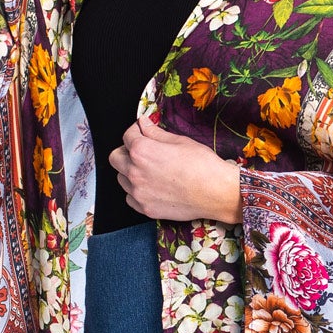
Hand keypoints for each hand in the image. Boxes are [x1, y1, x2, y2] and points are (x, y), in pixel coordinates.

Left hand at [108, 114, 242, 223]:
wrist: (217, 193)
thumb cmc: (202, 165)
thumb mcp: (179, 141)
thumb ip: (155, 132)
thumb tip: (143, 123)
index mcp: (142, 151)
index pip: (127, 135)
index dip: (136, 130)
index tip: (143, 131)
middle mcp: (135, 172)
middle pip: (116, 158)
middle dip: (126, 151)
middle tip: (142, 151)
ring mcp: (138, 193)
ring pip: (121, 178)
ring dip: (130, 171)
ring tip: (149, 171)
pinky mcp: (145, 209)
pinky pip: (130, 197)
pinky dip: (136, 191)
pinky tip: (152, 187)